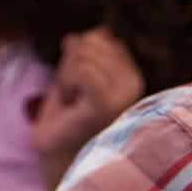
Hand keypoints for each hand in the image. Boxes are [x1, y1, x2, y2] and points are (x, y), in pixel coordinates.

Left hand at [29, 28, 145, 170]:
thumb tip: (91, 32)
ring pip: (84, 55)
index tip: (76, 88)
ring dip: (65, 78)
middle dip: (69, 65)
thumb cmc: (64, 123)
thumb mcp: (71, 79)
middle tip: (71, 99)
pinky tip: (71, 105)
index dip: (75, 57)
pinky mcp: (108, 105)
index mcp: (130, 76)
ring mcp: (124, 96)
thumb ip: (81, 55)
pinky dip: (66, 83)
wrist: (56, 158)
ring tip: (72, 106)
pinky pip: (82, 71)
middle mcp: (135, 85)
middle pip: (92, 42)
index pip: (99, 37)